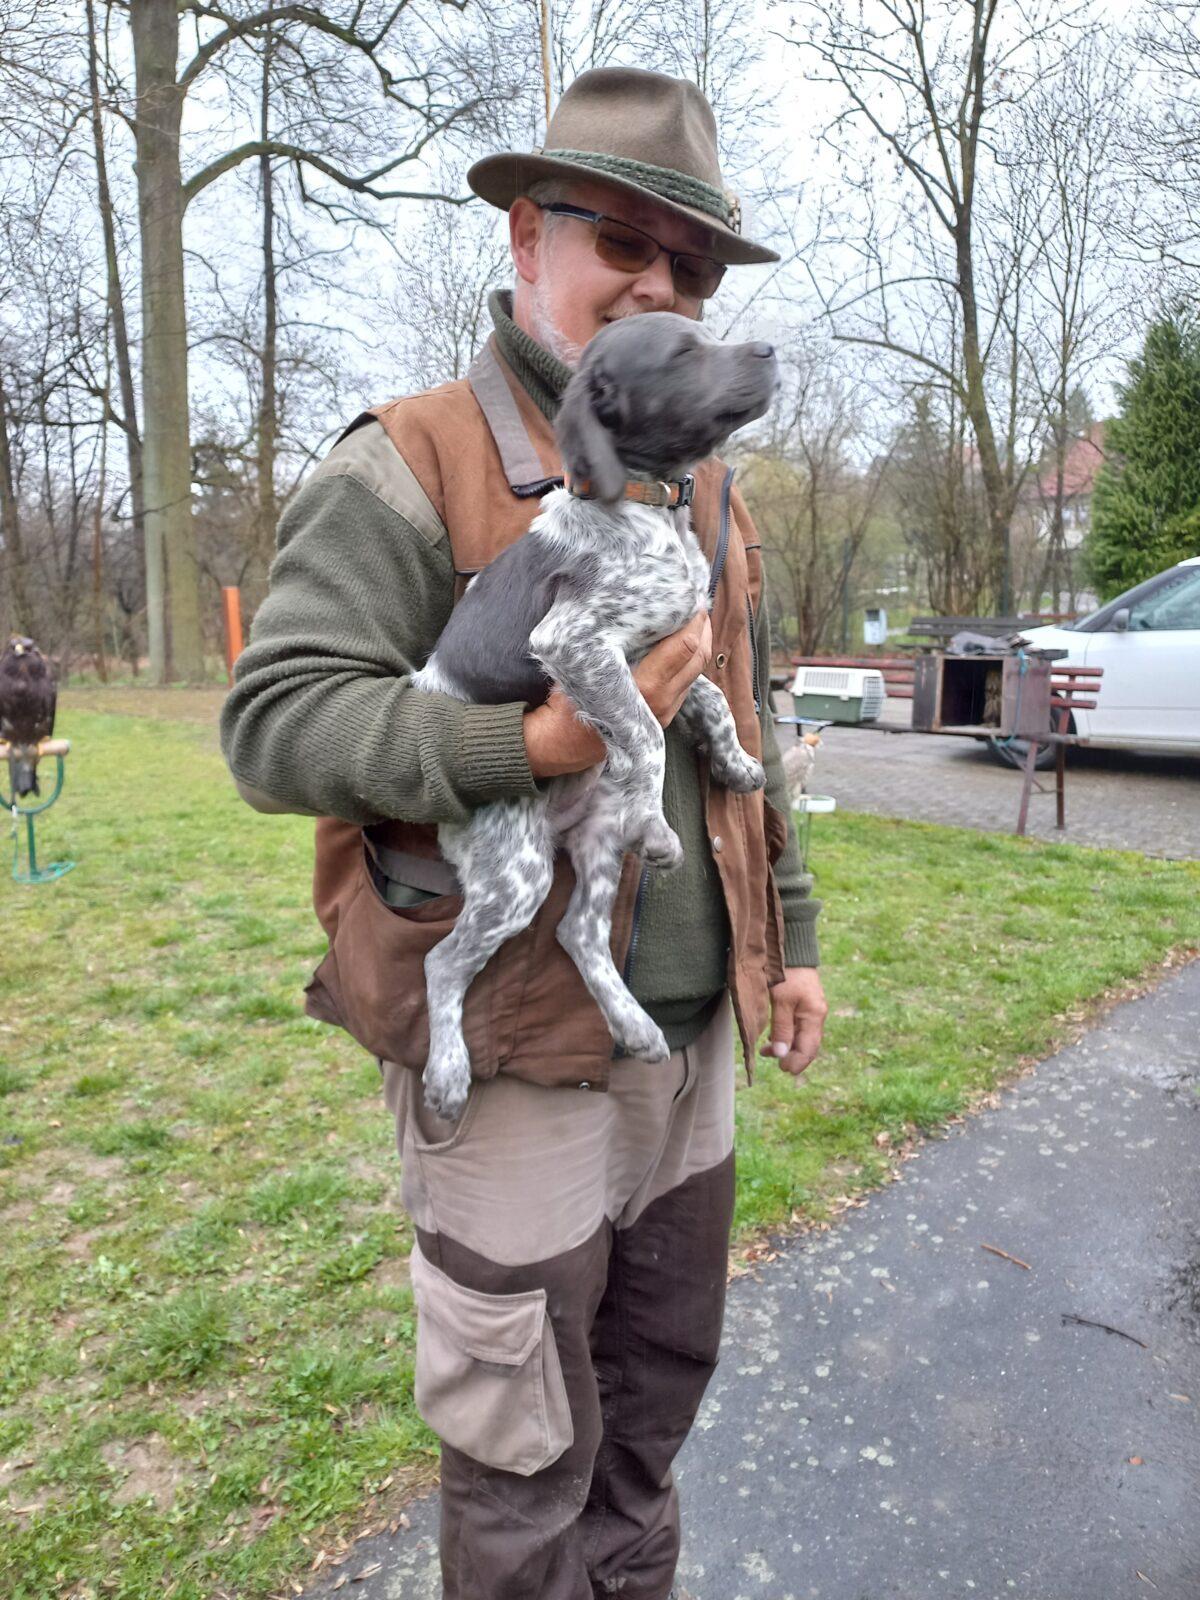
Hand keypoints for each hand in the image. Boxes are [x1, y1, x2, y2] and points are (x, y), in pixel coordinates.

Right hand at [524, 611, 712, 778]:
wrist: (567, 741)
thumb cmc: (571, 697)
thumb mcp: (589, 664)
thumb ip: (616, 641)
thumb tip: (638, 608)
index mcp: (646, 686)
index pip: (685, 646)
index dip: (692, 619)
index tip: (689, 596)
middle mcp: (663, 700)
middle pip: (699, 655)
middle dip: (702, 626)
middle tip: (695, 600)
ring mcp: (667, 710)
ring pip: (697, 669)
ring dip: (699, 641)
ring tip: (692, 617)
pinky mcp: (667, 714)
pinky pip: (687, 681)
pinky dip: (690, 658)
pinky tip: (681, 641)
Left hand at [764, 967, 827, 1076]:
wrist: (790, 948)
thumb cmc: (785, 972)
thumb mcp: (780, 1000)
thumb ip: (782, 1028)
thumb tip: (782, 1054)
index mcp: (814, 1015)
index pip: (809, 1048)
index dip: (797, 1062)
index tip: (782, 1068)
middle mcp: (816, 1015)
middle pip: (807, 1045)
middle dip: (791, 1056)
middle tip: (773, 1062)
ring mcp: (811, 1009)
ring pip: (801, 1036)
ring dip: (786, 1046)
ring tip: (766, 1050)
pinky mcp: (803, 1004)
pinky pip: (797, 1027)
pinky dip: (786, 1035)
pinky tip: (772, 1037)